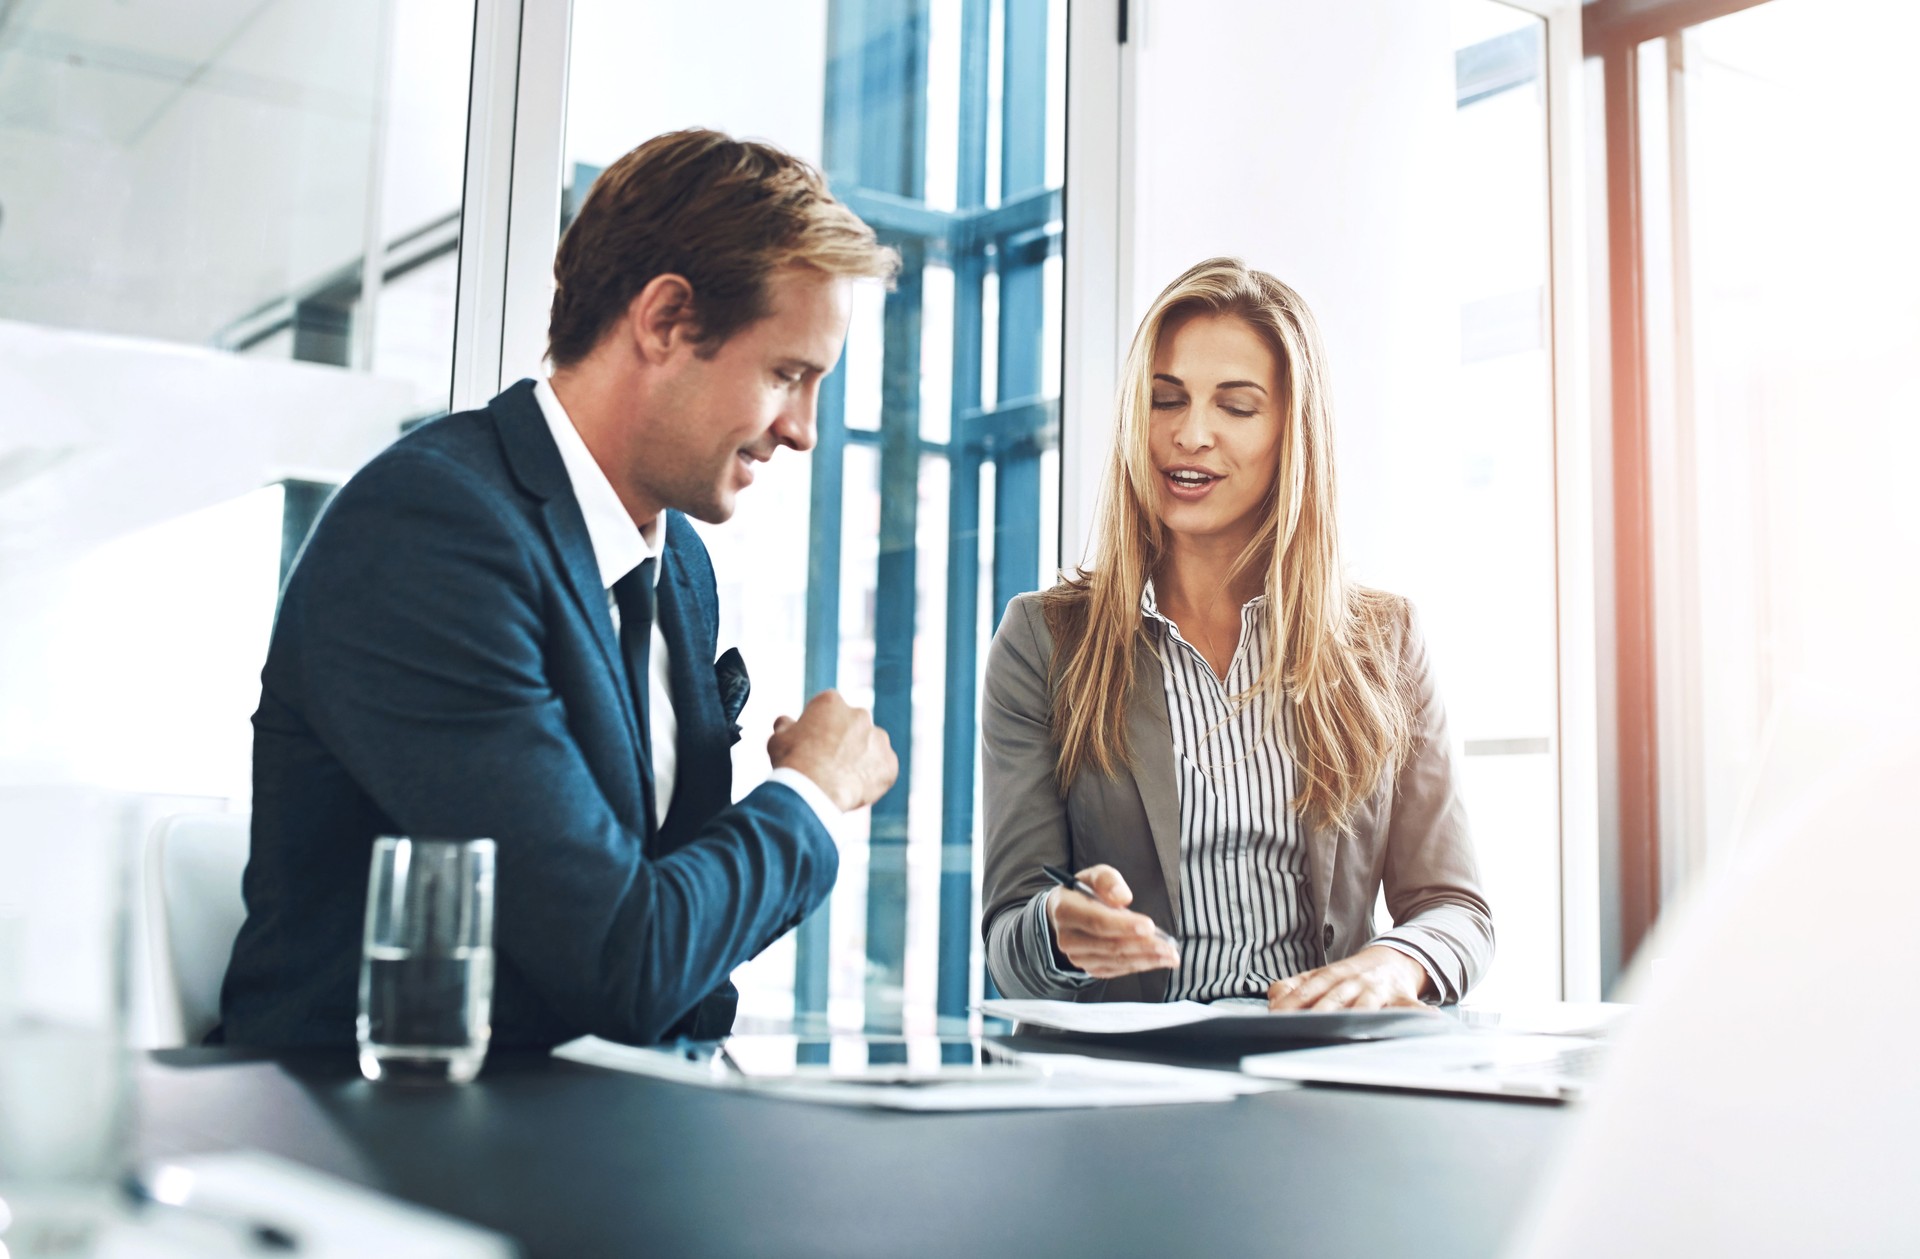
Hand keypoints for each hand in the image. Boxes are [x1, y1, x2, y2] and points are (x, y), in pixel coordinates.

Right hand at [768, 690, 897, 811]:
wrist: (813, 791)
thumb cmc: (792, 762)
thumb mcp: (778, 739)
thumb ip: (785, 726)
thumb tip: (785, 722)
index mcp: (831, 702)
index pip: (828, 710)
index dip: (820, 728)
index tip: (813, 744)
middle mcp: (860, 714)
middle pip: (853, 726)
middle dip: (844, 741)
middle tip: (829, 763)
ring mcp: (878, 739)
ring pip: (871, 746)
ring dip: (861, 758)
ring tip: (842, 779)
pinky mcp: (890, 763)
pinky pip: (883, 769)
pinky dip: (873, 778)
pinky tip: (855, 789)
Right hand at [1047, 865, 1178, 978]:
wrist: (1067, 914)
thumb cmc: (1085, 891)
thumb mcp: (1095, 875)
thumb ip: (1108, 880)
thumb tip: (1123, 898)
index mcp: (1065, 909)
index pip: (1097, 921)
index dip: (1124, 926)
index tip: (1150, 926)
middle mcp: (1068, 938)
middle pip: (1110, 945)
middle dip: (1143, 946)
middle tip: (1169, 946)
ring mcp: (1078, 956)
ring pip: (1116, 960)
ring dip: (1147, 959)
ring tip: (1171, 955)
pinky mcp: (1090, 967)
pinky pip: (1117, 969)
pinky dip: (1140, 965)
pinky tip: (1158, 960)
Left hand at [1267, 945, 1431, 1010]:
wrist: (1395, 959)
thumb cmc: (1353, 976)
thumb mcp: (1323, 977)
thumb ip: (1296, 985)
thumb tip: (1272, 995)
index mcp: (1332, 976)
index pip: (1308, 989)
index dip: (1292, 1002)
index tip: (1276, 1016)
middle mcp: (1354, 981)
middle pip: (1334, 998)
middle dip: (1318, 1012)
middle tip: (1303, 1027)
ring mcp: (1378, 989)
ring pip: (1367, 1004)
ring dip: (1359, 1014)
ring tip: (1351, 1026)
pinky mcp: (1402, 997)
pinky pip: (1411, 1006)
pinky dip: (1419, 1013)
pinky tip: (1426, 1019)